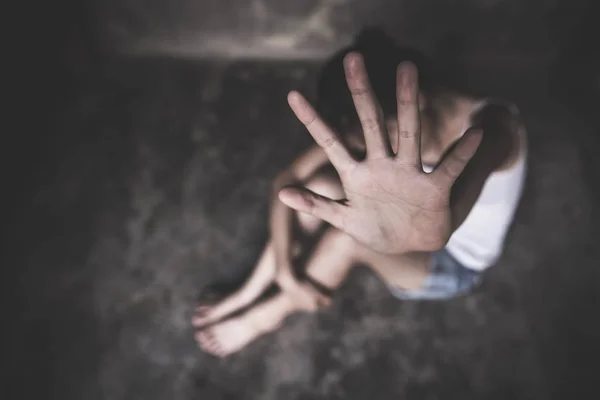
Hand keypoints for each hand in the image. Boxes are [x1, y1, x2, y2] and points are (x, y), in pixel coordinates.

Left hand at [281, 53, 482, 254]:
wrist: (411, 244)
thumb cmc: (375, 228)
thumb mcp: (343, 219)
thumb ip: (316, 205)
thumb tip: (281, 193)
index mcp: (357, 175)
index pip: (331, 142)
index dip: (312, 120)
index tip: (292, 95)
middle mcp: (382, 166)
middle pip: (371, 124)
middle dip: (361, 94)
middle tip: (353, 59)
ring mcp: (409, 174)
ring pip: (408, 132)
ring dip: (407, 103)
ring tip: (407, 69)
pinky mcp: (434, 190)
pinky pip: (450, 168)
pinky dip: (462, 154)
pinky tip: (474, 134)